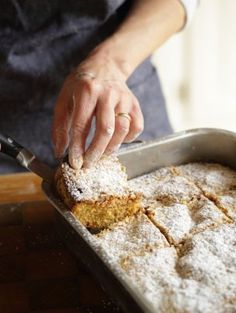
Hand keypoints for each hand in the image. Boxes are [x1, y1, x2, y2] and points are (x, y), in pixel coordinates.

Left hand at [52, 48, 143, 168]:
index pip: (81, 125)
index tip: (75, 163)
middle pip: (105, 130)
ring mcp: (124, 99)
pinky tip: (117, 141)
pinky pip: (136, 127)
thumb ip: (60, 125)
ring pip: (122, 130)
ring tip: (101, 154)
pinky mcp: (135, 104)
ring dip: (111, 148)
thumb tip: (60, 151)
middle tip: (88, 164)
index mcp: (86, 91)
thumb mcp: (64, 99)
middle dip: (96, 152)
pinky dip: (128, 139)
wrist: (105, 66)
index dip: (78, 147)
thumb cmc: (82, 85)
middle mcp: (108, 94)